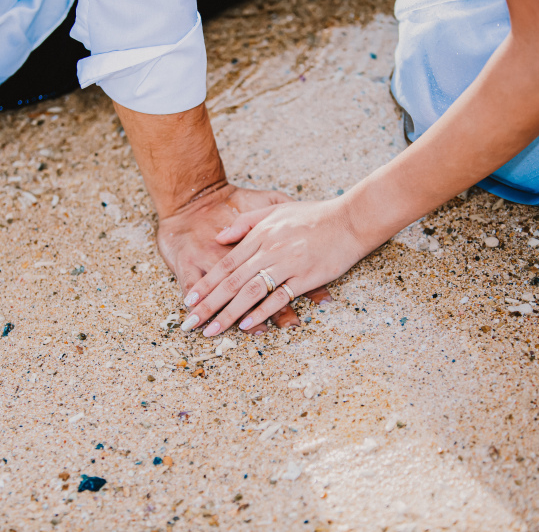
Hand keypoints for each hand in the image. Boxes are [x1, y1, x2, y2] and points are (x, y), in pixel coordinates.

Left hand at [157, 183, 332, 332]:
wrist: (350, 219)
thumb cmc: (312, 215)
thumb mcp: (273, 209)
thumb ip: (244, 223)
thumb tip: (219, 237)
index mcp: (259, 235)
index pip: (225, 264)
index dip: (206, 284)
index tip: (189, 300)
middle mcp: (269, 250)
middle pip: (232, 282)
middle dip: (209, 304)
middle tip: (191, 323)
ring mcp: (287, 264)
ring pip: (250, 292)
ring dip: (229, 314)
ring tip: (212, 329)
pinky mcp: (306, 277)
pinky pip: (279, 297)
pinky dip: (261, 312)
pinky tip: (246, 325)